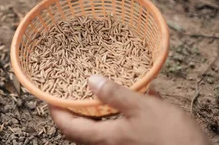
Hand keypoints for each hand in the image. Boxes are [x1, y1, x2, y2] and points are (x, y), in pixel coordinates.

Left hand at [50, 75, 209, 144]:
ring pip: (101, 127)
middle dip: (73, 108)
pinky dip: (119, 111)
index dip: (54, 110)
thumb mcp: (142, 108)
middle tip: (68, 86)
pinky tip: (134, 94)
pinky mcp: (137, 142)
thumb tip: (91, 81)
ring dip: (97, 108)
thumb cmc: (171, 137)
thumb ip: (115, 95)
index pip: (67, 126)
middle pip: (81, 128)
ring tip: (96, 85)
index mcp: (105, 138)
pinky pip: (120, 126)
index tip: (47, 93)